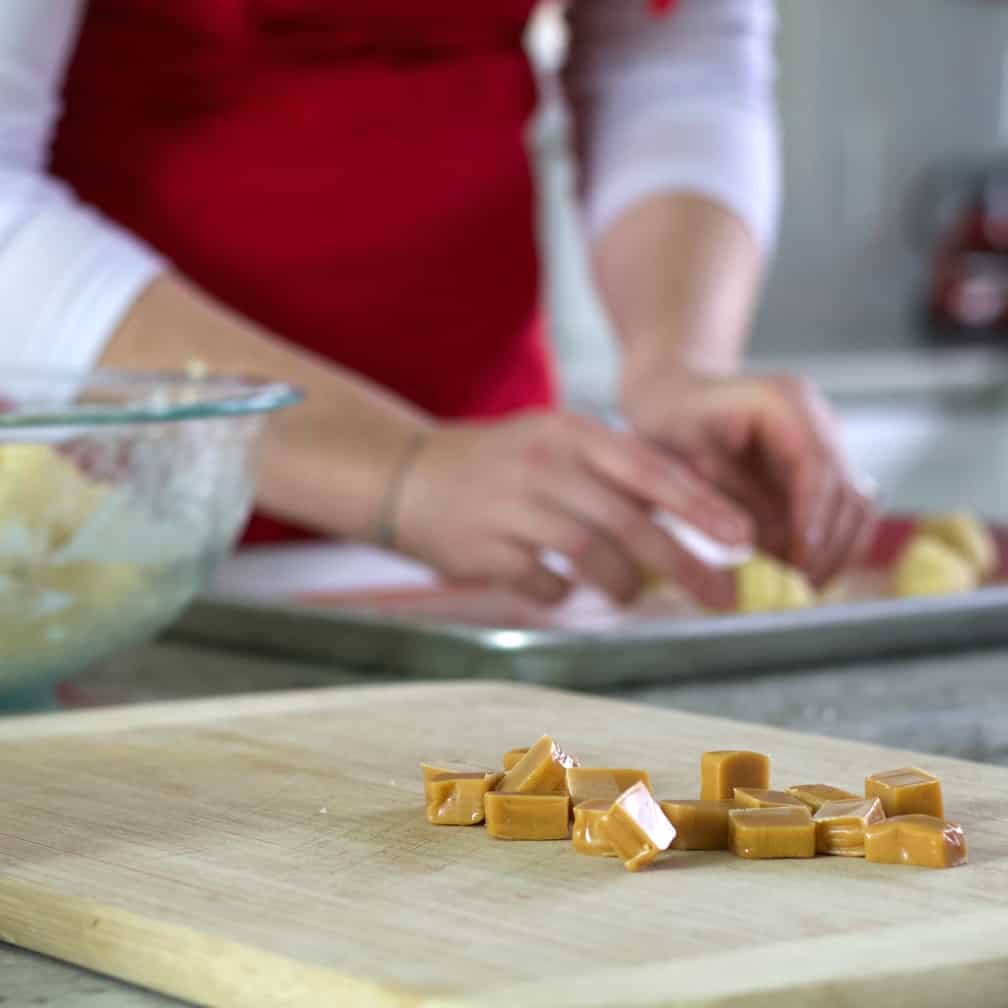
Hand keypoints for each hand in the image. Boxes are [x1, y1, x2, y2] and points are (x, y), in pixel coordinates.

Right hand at [393, 410, 751, 606]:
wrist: (407, 475)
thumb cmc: (498, 464)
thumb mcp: (555, 443)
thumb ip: (614, 471)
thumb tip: (687, 511)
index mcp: (569, 433)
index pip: (649, 470)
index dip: (701, 506)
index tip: (743, 537)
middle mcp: (543, 466)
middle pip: (628, 521)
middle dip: (683, 562)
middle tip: (720, 596)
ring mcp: (511, 508)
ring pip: (591, 555)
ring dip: (623, 583)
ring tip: (630, 592)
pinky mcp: (484, 550)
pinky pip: (545, 583)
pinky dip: (564, 592)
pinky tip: (561, 585)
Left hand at [621, 369, 875, 585]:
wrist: (672, 402)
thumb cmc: (668, 423)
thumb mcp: (681, 458)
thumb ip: (723, 498)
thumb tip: (766, 546)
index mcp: (784, 401)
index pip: (816, 464)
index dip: (812, 517)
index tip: (798, 561)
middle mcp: (816, 419)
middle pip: (846, 489)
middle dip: (826, 544)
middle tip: (798, 588)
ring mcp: (824, 444)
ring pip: (854, 507)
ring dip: (833, 551)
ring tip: (798, 587)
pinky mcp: (820, 473)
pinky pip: (838, 515)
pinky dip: (825, 547)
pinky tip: (798, 573)